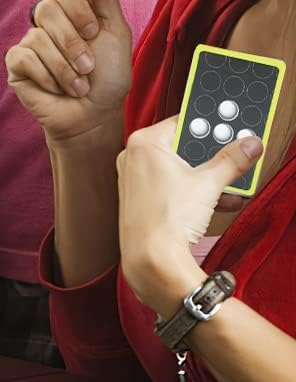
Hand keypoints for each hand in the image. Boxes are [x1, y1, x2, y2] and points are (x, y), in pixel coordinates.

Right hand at [5, 0, 132, 145]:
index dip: (78, 9)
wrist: (95, 115)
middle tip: (88, 65)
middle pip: (47, 10)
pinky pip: (25, 59)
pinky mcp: (16, 64)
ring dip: (65, 69)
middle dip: (73, 43)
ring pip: (38, 38)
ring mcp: (29, 41)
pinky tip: (56, 89)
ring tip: (77, 85)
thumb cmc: (109, 76)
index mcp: (71, 8)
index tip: (93, 32)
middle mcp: (47, 21)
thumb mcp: (115, 31)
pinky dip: (48, 77)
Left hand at [118, 116, 262, 313]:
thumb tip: (248, 144)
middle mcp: (133, 156)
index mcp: (144, 142)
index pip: (183, 123)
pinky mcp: (138, 198)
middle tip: (234, 160)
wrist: (151, 259)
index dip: (210, 128)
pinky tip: (218, 202)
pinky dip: (192, 191)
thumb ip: (231, 161)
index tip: (230, 132)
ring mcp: (133, 178)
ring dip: (207, 178)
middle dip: (211, 159)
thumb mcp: (208, 184)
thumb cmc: (168, 217)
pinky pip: (169, 186)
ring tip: (233, 187)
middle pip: (181, 148)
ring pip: (178, 170)